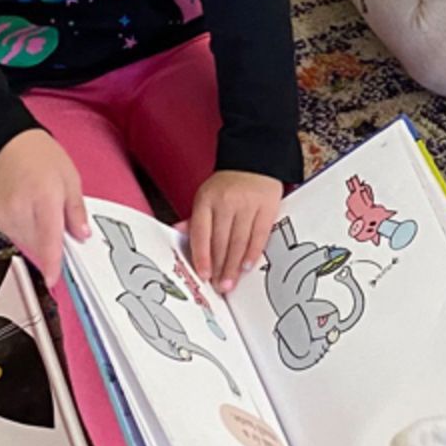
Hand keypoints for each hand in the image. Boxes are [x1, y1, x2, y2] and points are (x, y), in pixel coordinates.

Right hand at [0, 129, 89, 279]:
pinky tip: (26, 209)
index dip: (52, 263)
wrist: (4, 141)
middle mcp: (19, 208)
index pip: (49, 240)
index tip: (54, 279)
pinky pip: (13, 234)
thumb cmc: (39, 155)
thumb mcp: (70, 178)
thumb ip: (76, 210)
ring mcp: (3, 214)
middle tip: (57, 220)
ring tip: (39, 208)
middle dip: (52, 242)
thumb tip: (81, 235)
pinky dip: (24, 229)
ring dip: (38, 236)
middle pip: (39, 244)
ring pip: (26, 242)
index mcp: (43, 197)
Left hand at [185, 169, 284, 294]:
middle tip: (218, 286)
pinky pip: (259, 235)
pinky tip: (247, 266)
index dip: (202, 256)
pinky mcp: (267, 207)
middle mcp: (226, 202)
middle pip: (221, 241)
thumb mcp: (206, 196)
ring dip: (234, 266)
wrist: (254, 159)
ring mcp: (247, 204)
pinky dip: (253, 253)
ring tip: (230, 282)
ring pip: (239, 241)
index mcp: (206, 200)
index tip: (203, 274)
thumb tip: (179, 233)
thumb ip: (196, 219)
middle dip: (219, 267)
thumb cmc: (228, 183)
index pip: (201, 233)